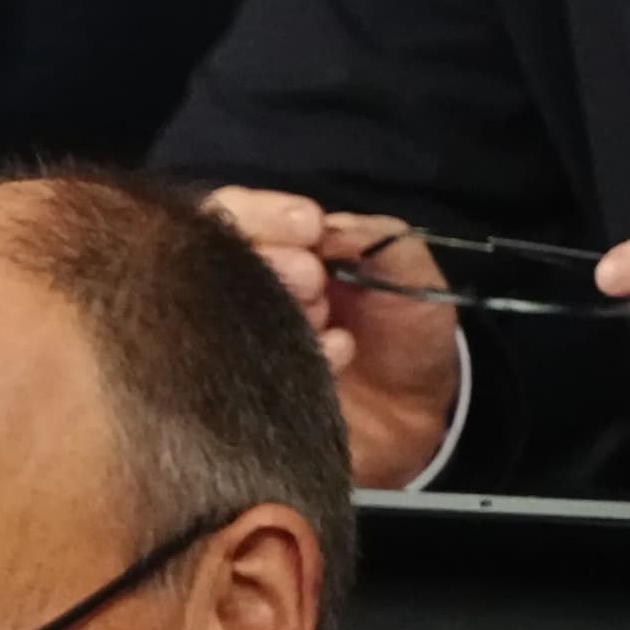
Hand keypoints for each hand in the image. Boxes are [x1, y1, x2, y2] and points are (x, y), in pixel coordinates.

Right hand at [207, 188, 463, 486]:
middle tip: (316, 280)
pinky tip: (339, 353)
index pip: (235, 215)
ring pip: (220, 314)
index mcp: (282, 250)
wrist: (418, 413)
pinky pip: (244, 369)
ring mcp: (238, 345)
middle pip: (212, 261)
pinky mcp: (243, 391)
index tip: (308, 228)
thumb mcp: (408, 266)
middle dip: (270, 262)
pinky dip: (301, 353)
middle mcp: (248, 293)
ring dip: (282, 310)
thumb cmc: (411, 330)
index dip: (261, 215)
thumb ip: (371, 237)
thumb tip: (321, 229)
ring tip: (327, 321)